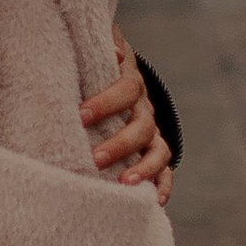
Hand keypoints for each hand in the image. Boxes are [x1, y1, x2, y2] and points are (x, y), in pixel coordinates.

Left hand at [83, 33, 172, 206]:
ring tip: (123, 183)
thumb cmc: (96, 67)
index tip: (81, 115)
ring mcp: (152, 133)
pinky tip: (153, 202)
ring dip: (143, 168)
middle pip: (141, 127)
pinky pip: (165, 172)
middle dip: (119, 144)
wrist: (114, 79)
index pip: (127, 89)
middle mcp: (145, 109)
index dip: (106, 102)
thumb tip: (116, 52)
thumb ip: (104, 43)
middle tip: (94, 158)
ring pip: (157, 151)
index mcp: (131, 83)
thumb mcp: (96, 50)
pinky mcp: (154, 154)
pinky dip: (161, 186)